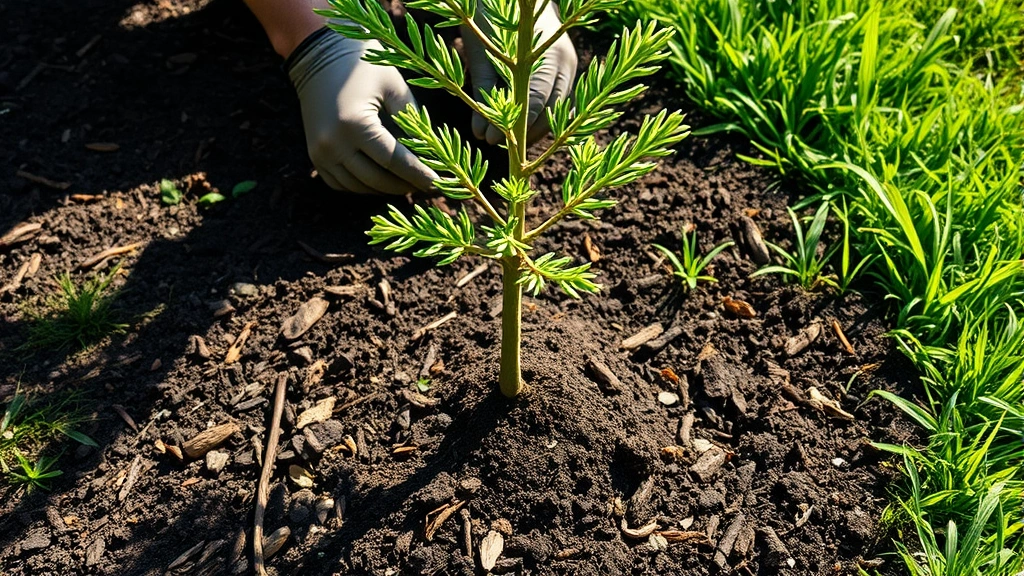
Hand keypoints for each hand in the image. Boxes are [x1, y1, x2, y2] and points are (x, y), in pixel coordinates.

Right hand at [287, 30, 437, 194]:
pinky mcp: (315, 156)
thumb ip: (412, 119)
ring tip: (408, 183)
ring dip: (385, 189)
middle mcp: (333, 143)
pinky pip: (341, 184)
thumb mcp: (394, 86)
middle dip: (405, 185)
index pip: (394, 161)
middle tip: (428, 186)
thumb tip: (431, 152)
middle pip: (377, 179)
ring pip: (359, 186)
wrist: (319, 56)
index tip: (439, 184)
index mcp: (355, 124)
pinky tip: (382, 180)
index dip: (418, 175)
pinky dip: (363, 186)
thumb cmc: (363, 65)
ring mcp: (320, 153)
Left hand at [462, 4, 577, 144]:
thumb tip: (481, 135)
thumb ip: (484, 92)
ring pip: (557, 113)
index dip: (514, 125)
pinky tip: (518, 126)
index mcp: (549, 54)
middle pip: (551, 113)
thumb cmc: (492, 16)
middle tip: (496, 144)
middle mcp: (566, 62)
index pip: (536, 100)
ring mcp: (570, 67)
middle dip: (524, 134)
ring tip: (505, 138)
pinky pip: (558, 104)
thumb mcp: (482, 52)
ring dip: (533, 130)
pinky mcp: (567, 71)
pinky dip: (540, 118)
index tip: (491, 141)